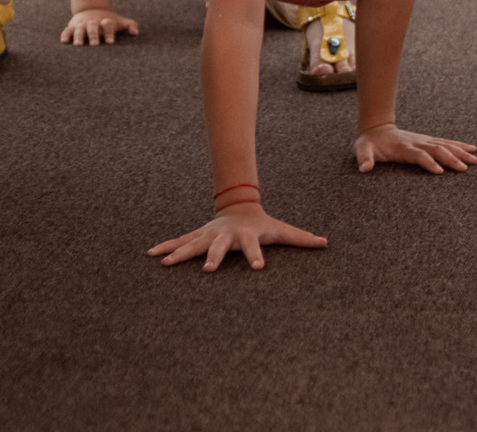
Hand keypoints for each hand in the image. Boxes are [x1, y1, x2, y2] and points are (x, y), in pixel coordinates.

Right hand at [60, 7, 138, 45]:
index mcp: (105, 21)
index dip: (109, 33)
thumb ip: (130, 25)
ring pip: (79, 29)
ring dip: (78, 36)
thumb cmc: (107, 22)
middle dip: (93, 35)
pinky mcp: (71, 26)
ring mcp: (81, 24)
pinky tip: (64, 41)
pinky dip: (65, 35)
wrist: (91, 10)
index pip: (108, 25)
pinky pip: (67, 30)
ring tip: (78, 45)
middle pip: (92, 27)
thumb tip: (136, 33)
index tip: (110, 42)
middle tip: (94, 44)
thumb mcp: (119, 22)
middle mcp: (93, 22)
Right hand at [149, 203, 325, 271]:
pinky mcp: (198, 236)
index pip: (255, 247)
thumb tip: (325, 242)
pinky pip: (179, 242)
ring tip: (163, 264)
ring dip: (179, 254)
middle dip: (214, 257)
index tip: (259, 267)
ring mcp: (209, 235)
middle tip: (208, 270)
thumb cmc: (262, 223)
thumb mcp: (282, 230)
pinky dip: (165, 247)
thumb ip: (301, 238)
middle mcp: (226, 236)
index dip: (257, 256)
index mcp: (247, 237)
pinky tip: (151, 255)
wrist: (240, 206)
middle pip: (220, 247)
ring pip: (193, 245)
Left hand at [354, 123, 476, 174]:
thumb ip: (364, 158)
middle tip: (465, 168)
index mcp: (403, 148)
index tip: (440, 171)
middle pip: (437, 150)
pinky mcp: (428, 141)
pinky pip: (446, 143)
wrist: (377, 128)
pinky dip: (459, 145)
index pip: (418, 155)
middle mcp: (417, 142)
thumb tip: (364, 168)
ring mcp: (424, 140)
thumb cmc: (370, 143)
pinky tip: (472, 149)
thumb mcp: (363, 149)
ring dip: (460, 152)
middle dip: (451, 158)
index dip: (428, 162)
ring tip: (475, 160)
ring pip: (445, 146)